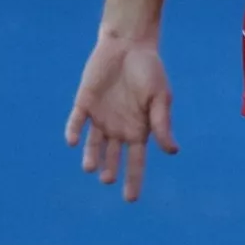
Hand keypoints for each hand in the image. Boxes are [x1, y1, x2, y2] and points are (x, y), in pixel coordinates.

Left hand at [65, 32, 175, 202]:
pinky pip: (76, 122)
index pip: (136, 161)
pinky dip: (74, 132)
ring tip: (90, 168)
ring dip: (91, 156)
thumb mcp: (160, 97)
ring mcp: (100, 117)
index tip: (130, 199)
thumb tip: (172, 151)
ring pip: (93, 145)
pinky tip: (73, 141)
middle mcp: (118, 128)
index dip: (134, 180)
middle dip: (110, 170)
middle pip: (113, 157)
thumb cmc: (149, 71)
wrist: (128, 45)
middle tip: (108, 180)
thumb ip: (162, 123)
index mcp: (139, 129)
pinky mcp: (84, 103)